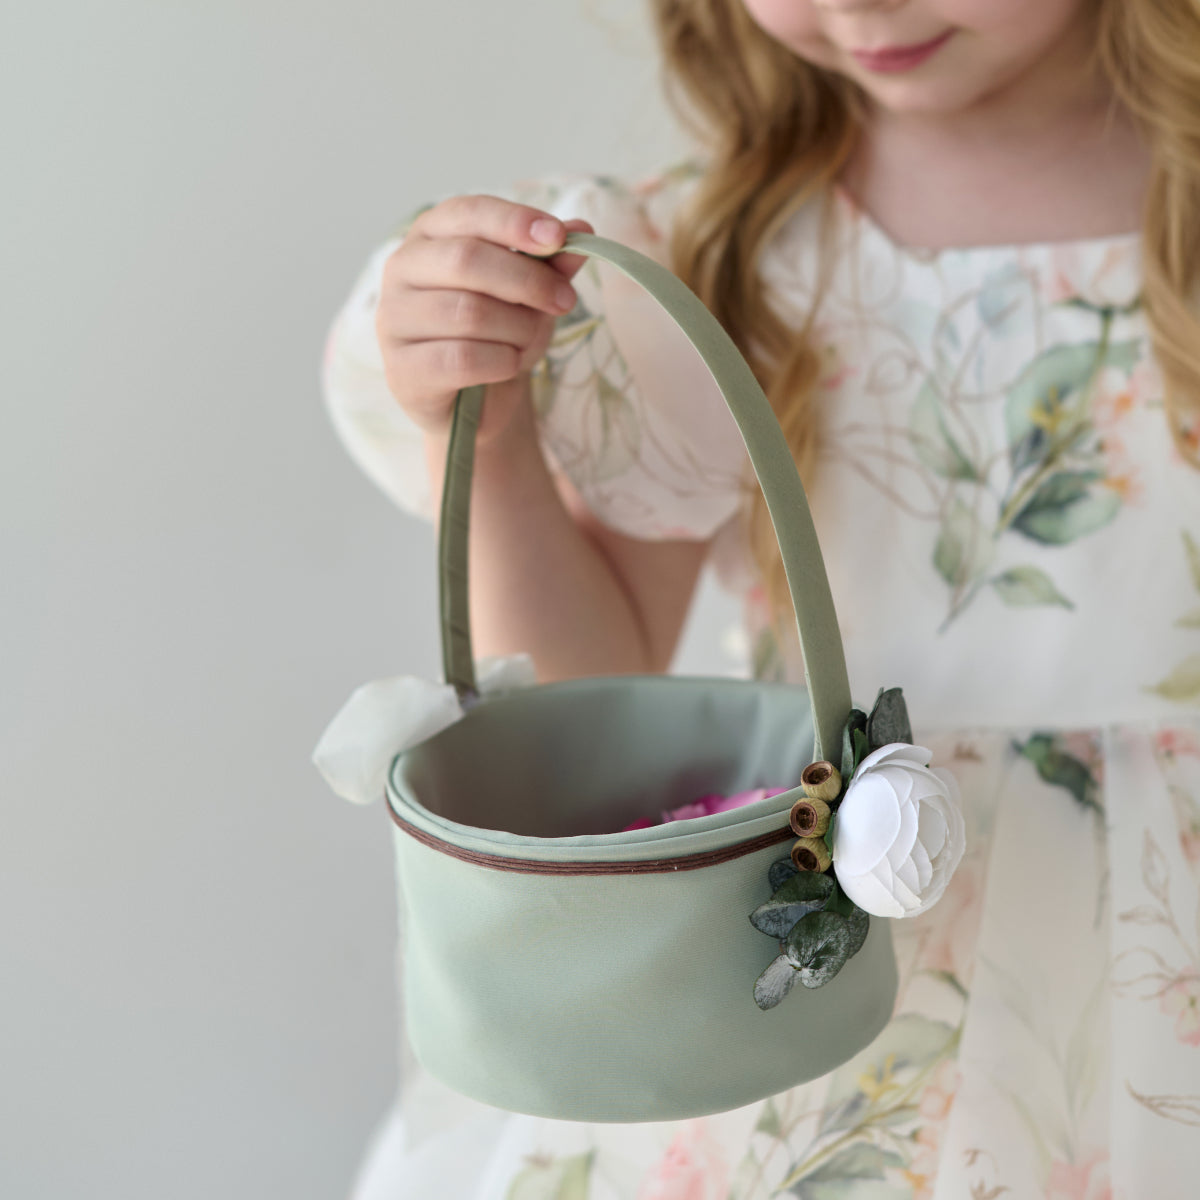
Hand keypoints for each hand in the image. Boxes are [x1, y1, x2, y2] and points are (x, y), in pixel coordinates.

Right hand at [375, 194, 593, 442]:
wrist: (475, 402)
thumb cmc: (498, 334)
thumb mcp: (531, 293)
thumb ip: (551, 262)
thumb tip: (582, 229)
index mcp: (429, 236)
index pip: (467, 212)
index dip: (513, 222)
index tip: (558, 237)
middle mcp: (401, 270)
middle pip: (467, 260)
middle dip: (527, 280)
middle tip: (564, 300)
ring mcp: (394, 320)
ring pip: (468, 312)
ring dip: (517, 329)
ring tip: (527, 341)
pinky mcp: (402, 369)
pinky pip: (463, 359)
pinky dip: (502, 362)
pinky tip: (508, 365)